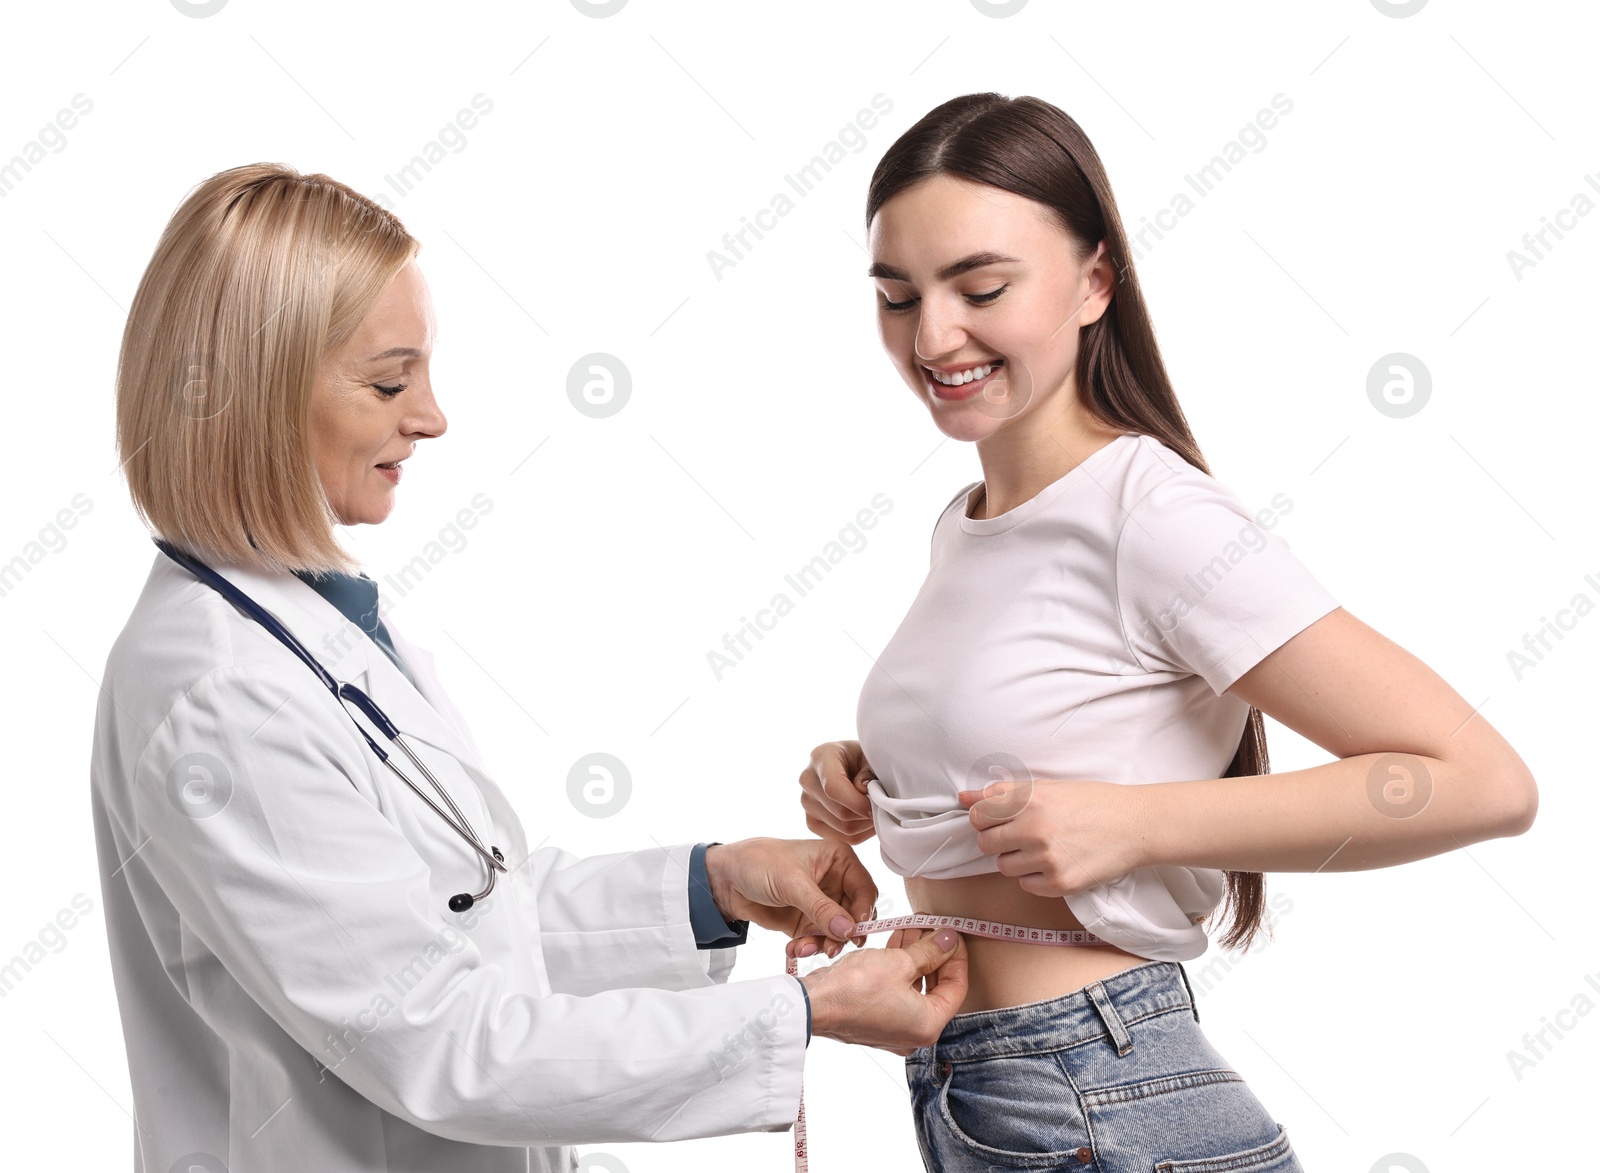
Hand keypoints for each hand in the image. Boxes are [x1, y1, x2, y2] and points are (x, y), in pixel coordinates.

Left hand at [703, 838, 874, 947]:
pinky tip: (793, 949)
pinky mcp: (806, 922)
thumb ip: (821, 908)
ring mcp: (821, 904)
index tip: (853, 932)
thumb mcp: (792, 883)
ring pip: (837, 932)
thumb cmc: (760, 863)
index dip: (863, 912)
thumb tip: (849, 930)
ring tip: (802, 948)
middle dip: (841, 934)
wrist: (726, 879)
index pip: (864, 889)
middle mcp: (835, 882)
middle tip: (830, 948)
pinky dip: (808, 947)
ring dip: (823, 944)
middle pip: (854, 915)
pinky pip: (818, 940)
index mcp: (839, 860)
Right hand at [799, 739, 876, 844]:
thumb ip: (869, 772)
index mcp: (821, 757)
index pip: (833, 788)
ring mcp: (807, 803)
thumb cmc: (863, 759)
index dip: (858, 802)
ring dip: (866, 824)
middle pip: (840, 812)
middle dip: (866, 814)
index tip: (877, 805)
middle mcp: (808, 780)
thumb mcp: (871, 757)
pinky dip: (860, 833)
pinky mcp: (812, 822)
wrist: (851, 764)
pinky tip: (865, 819)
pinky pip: (841, 838)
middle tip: (883, 807)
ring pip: (843, 828)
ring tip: (875, 811)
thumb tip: (864, 792)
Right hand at [799, 928, 968, 1054]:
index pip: (957, 987)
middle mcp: (913, 1033)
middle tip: (932, 927)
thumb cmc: (854, 989)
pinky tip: (896, 944)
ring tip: (912, 928)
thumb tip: (948, 940)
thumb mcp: (899, 962)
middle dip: (935, 954)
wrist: (812, 1004)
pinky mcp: (876, 1021)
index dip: (957, 956)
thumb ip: (929, 951)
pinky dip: (900, 970)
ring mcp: (893, 1029)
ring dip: (916, 957)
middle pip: (936, 988)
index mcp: (928, 1025)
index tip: (952, 933)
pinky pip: (898, 993)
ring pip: (915, 988)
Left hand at [957, 777, 1148, 897]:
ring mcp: (1047, 859)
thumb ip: (1002, 793)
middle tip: (1022, 835)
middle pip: (986, 844)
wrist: (1135, 825)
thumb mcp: (1047, 788)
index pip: (979, 816)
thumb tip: (963, 798)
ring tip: (1042, 848)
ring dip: (1016, 860)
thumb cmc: (1091, 802)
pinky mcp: (1060, 883)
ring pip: (1004, 867)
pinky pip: (1026, 885)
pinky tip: (1056, 862)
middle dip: (998, 841)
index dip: (985, 819)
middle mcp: (1035, 829)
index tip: (998, 820)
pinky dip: (1036, 877)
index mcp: (1030, 800)